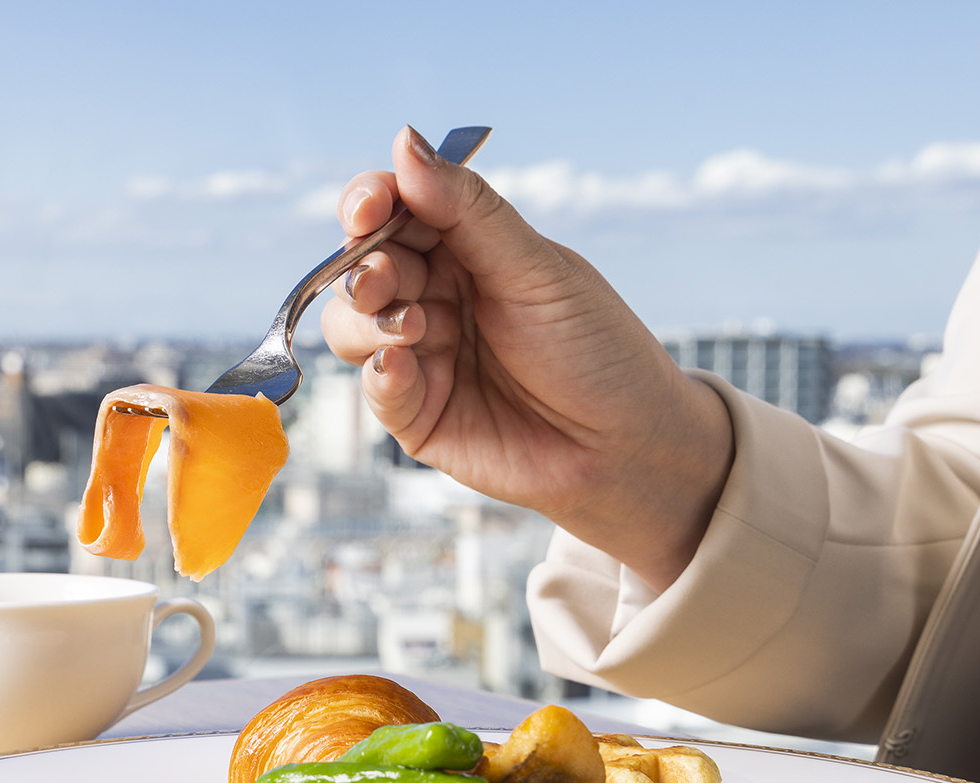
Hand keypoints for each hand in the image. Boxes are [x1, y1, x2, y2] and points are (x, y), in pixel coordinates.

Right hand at [319, 126, 733, 590]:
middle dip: (365, 267)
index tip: (369, 209)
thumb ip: (466, 210)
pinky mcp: (417, 415)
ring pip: (350, 325)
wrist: (628, 446)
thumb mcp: (536, 269)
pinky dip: (380, 374)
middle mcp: (434, 296)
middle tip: (384, 280)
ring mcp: (421, 355)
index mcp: (464, 248)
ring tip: (414, 328)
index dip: (370, 203)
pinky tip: (401, 368)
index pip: (395, 209)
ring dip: (366, 320)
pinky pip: (374, 388)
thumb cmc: (596, 349)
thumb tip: (405, 140)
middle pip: (362, 265)